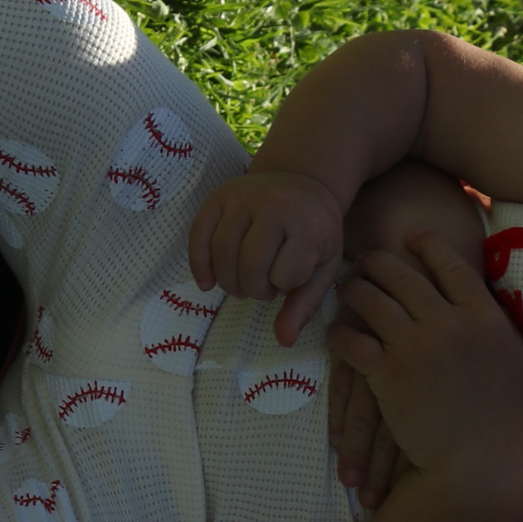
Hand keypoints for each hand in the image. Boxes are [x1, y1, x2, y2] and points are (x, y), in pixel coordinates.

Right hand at [190, 169, 347, 343]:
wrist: (302, 180)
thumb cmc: (315, 230)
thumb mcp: (323, 266)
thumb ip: (305, 304)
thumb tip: (283, 341)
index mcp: (306, 223)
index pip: (286, 275)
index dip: (286, 285)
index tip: (292, 276)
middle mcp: (273, 205)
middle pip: (250, 266)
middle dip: (255, 289)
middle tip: (263, 287)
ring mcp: (243, 197)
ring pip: (223, 254)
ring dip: (230, 281)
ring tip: (243, 284)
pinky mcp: (219, 195)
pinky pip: (199, 235)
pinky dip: (199, 264)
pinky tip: (207, 283)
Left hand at [326, 232, 522, 492]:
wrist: (478, 464)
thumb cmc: (502, 420)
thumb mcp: (513, 363)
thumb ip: (496, 329)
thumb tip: (485, 307)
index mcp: (483, 316)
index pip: (451, 265)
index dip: (429, 245)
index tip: (412, 236)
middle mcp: (448, 322)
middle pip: (403, 274)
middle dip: (378, 261)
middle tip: (364, 260)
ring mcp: (415, 346)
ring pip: (370, 300)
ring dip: (352, 291)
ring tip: (344, 290)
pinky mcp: (387, 373)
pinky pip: (351, 340)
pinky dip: (339, 333)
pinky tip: (334, 334)